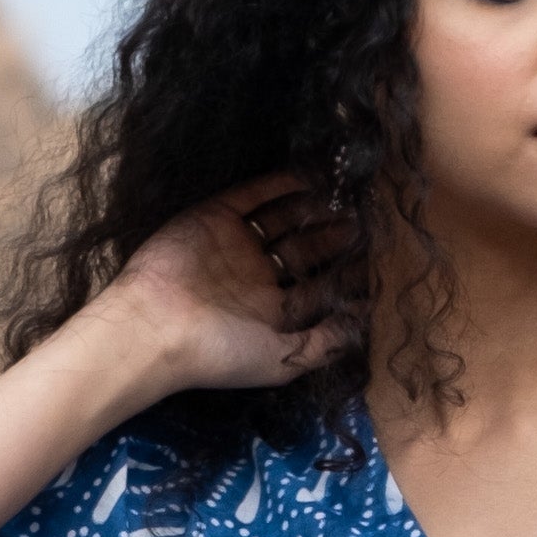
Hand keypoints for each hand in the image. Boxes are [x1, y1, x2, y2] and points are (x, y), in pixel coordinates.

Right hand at [84, 174, 363, 398]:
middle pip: (305, 252)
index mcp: (273, 314)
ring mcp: (237, 245)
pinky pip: (255, 196)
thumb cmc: (223, 351)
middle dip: (336, 238)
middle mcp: (258, 278)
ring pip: (285, 221)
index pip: (319, 290)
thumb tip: (365, 327)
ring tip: (347, 197)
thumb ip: (325, 344)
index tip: (378, 260)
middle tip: (366, 221)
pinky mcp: (216, 216)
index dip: (348, 276)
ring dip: (315, 209)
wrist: (158, 324)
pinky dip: (283, 184)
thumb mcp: (284, 360)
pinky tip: (314, 176)